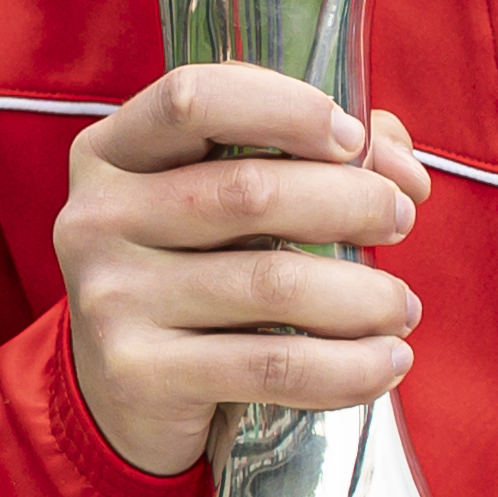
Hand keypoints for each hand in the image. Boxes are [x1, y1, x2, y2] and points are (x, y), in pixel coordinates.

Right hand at [55, 64, 436, 478]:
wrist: (124, 398)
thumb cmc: (192, 276)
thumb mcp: (221, 202)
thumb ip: (303, 154)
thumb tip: (399, 162)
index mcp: (112, 152)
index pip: (195, 98)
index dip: (287, 108)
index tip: (354, 140)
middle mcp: (96, 217)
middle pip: (249, 189)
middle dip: (351, 200)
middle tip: (399, 221)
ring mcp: (110, 297)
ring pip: (273, 282)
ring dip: (364, 295)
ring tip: (401, 307)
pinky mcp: (139, 373)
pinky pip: (273, 365)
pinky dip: (349, 366)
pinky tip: (387, 362)